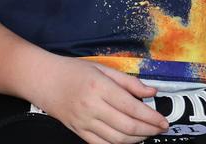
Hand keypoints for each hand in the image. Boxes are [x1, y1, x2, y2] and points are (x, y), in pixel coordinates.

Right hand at [33, 56, 169, 143]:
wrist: (41, 79)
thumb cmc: (71, 70)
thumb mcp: (101, 68)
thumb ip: (128, 81)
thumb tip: (152, 92)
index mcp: (99, 87)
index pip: (132, 107)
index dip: (151, 117)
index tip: (163, 120)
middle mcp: (91, 106)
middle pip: (127, 127)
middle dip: (148, 131)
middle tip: (159, 129)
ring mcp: (83, 121)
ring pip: (116, 139)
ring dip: (136, 140)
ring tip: (146, 134)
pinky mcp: (77, 131)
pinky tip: (127, 140)